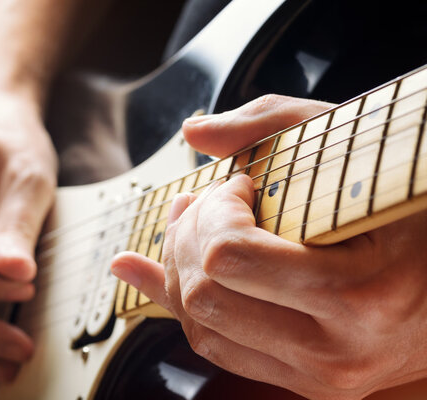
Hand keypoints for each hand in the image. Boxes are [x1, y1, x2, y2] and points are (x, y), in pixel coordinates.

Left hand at [111, 95, 426, 399]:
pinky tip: (171, 270)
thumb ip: (270, 123)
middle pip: (205, 295)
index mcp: (359, 291)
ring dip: (180, 269)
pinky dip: (185, 304)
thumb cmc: (410, 209)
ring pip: (200, 327)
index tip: (238, 186)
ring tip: (196, 229)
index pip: (230, 255)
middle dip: (187, 237)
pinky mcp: (303, 382)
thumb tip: (193, 132)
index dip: (216, 210)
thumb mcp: (354, 147)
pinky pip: (216, 348)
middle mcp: (336, 348)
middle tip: (207, 204)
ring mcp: (317, 373)